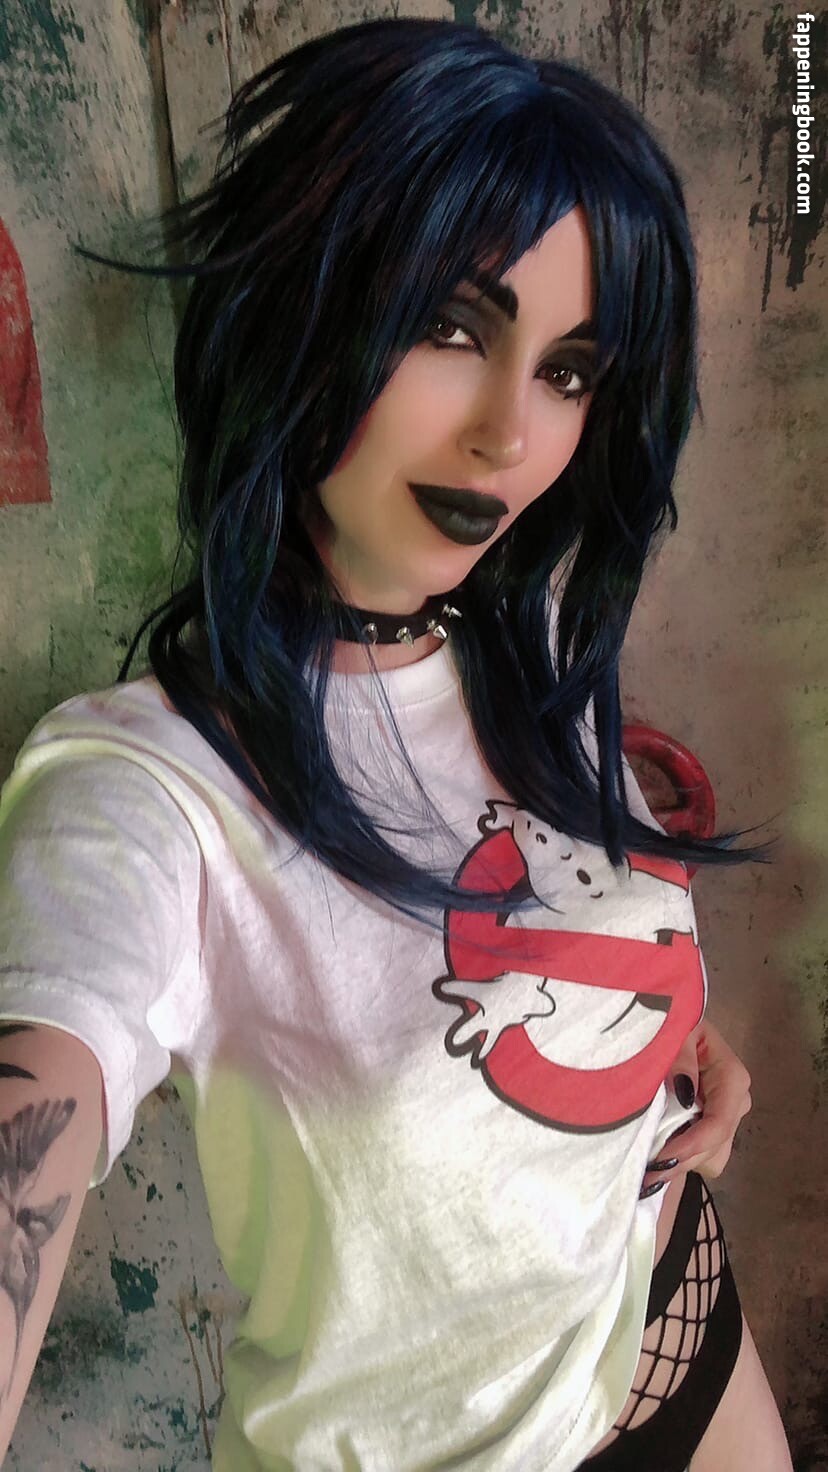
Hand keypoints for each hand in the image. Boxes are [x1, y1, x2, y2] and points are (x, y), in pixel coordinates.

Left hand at [639, 1018, 751, 1197]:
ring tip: (649, 1161)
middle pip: (715, 1148)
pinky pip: (704, 1155)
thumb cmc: (675, 1027)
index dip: (691, 1146)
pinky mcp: (714, 1126)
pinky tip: (660, 1151)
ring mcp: (727, 1116)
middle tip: (646, 1173)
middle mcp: (736, 1101)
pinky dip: (683, 1157)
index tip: (661, 1159)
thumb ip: (681, 1059)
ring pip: (712, 1158)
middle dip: (683, 1160)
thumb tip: (684, 1094)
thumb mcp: (677, 1033)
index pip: (718, 1124)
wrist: (678, 1027)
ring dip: (683, 1162)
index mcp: (731, 1078)